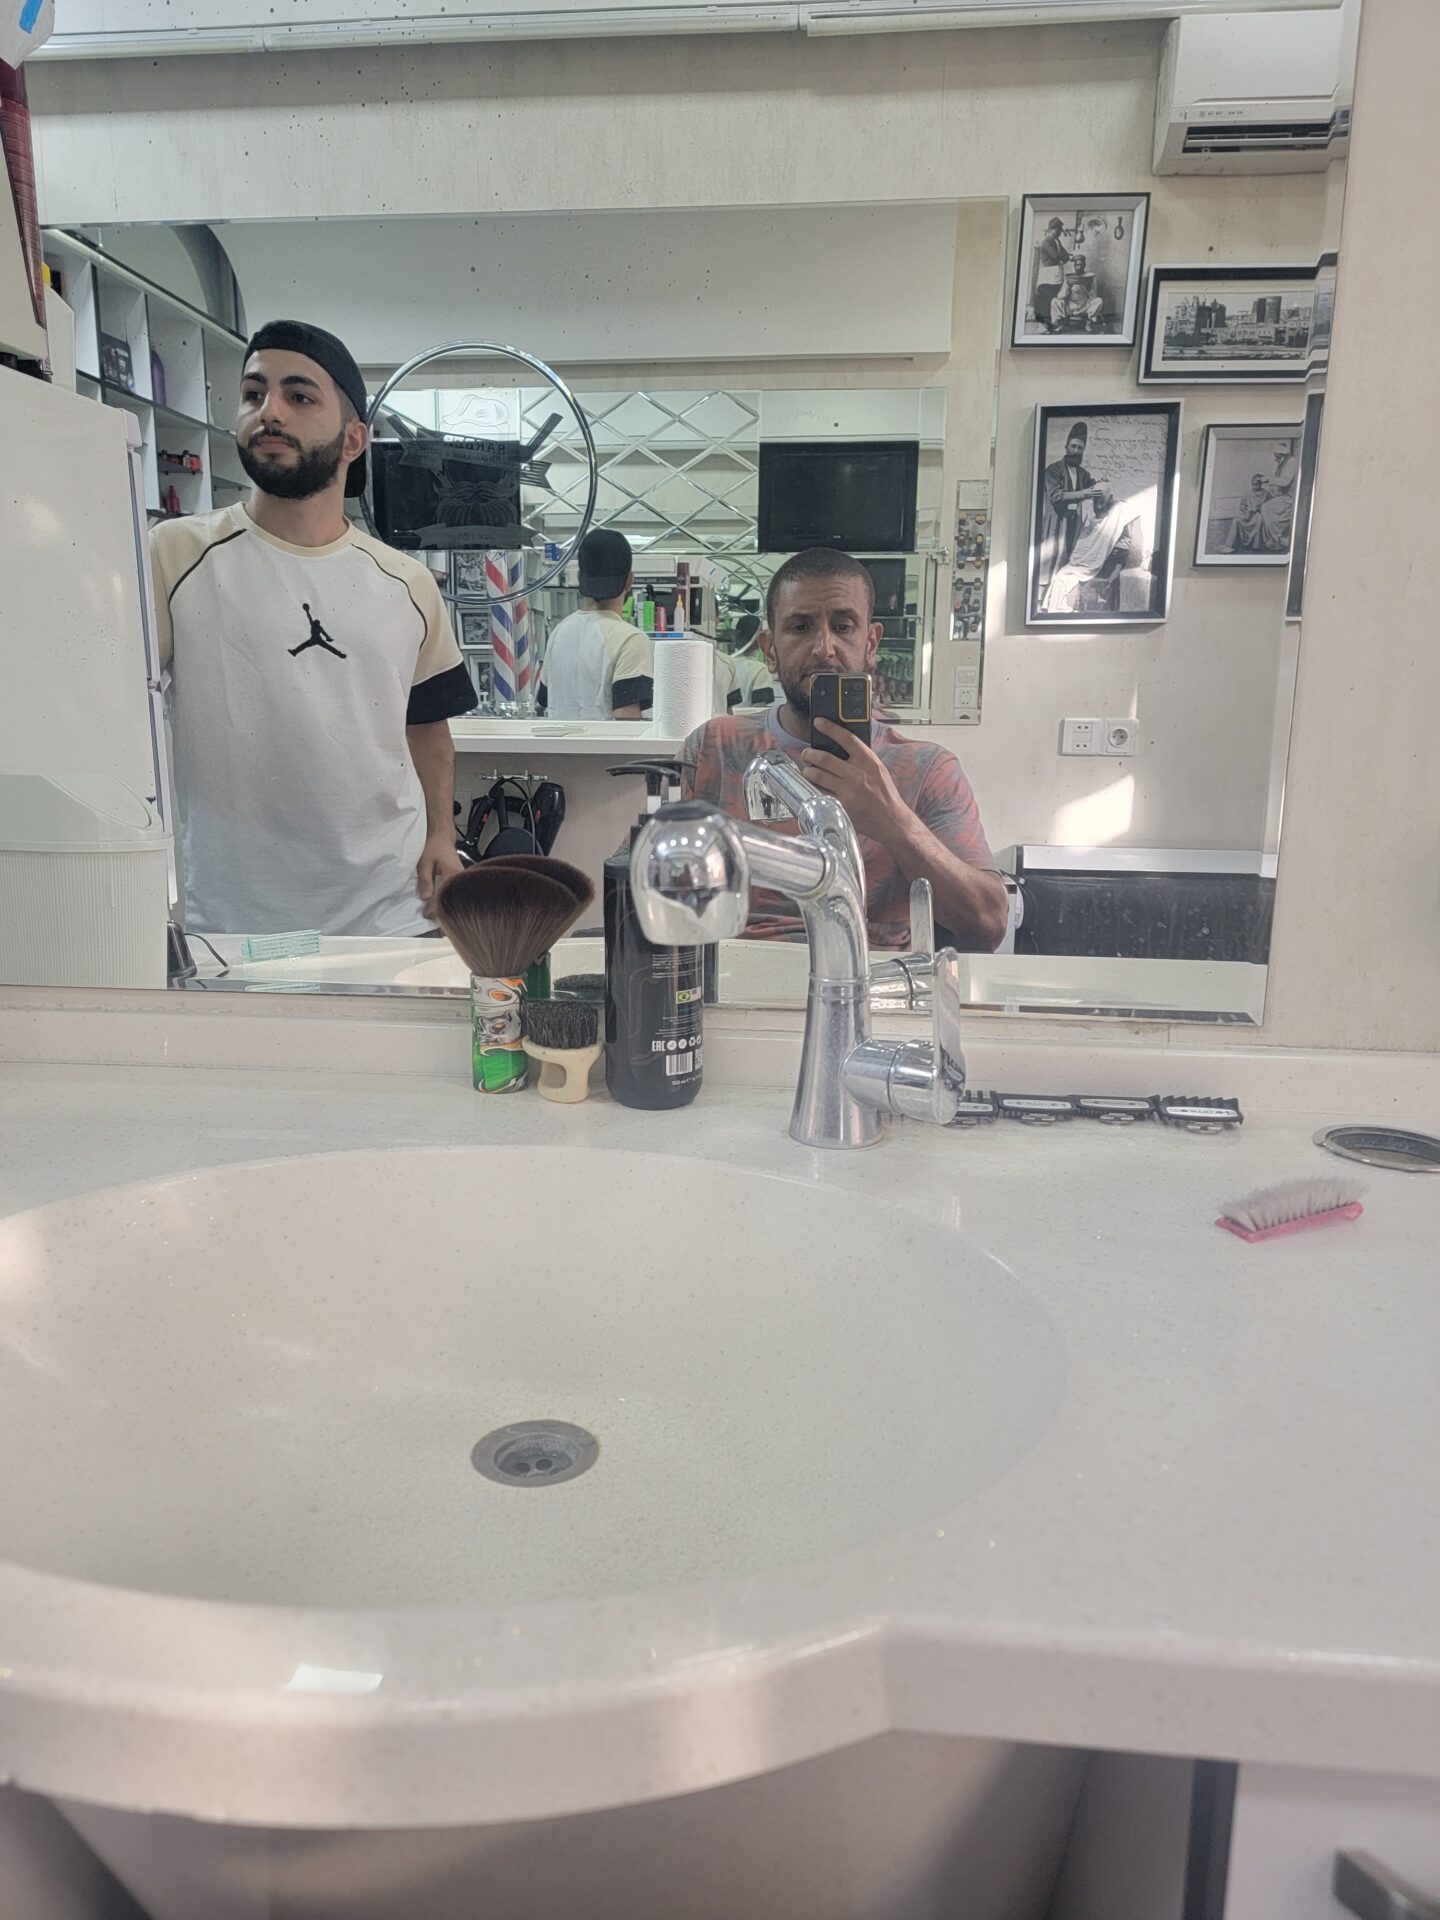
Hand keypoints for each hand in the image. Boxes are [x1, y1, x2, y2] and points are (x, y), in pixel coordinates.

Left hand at [416, 834, 463, 919]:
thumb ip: (425, 880)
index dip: (436, 907)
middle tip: (433, 920)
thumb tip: (425, 898)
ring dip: (445, 905)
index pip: (445, 896)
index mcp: (454, 874)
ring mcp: (462, 880)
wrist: (442, 836)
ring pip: (455, 897)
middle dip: (443, 910)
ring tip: (436, 916)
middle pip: (454, 899)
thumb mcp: (425, 862)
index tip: (427, 915)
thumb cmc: (434, 846)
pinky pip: (454, 893)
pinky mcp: (459, 880)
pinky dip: (447, 899)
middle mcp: (461, 878)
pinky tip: (441, 906)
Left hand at [800, 722, 907, 843]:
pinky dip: (812, 787)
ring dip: (807, 770)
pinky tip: (812, 785)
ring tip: (807, 769)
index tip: (819, 722)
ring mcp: (848, 791)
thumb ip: (861, 758)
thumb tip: (839, 745)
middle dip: (810, 753)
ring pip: (817, 774)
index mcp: (868, 761)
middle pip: (824, 757)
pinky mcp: (841, 805)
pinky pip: (819, 792)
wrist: (891, 820)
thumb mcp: (878, 770)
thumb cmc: (884, 794)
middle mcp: (857, 774)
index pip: (846, 738)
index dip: (830, 728)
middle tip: (807, 753)